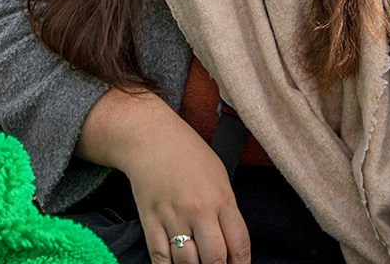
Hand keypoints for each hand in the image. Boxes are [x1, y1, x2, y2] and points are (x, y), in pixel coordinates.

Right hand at [130, 133, 251, 263]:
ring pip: (187, 263)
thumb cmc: (188, 154)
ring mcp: (173, 217)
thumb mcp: (220, 177)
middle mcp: (199, 210)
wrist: (150, 138)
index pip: (239, 245)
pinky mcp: (150, 221)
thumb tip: (230, 244)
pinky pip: (160, 257)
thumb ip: (227, 211)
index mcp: (222, 199)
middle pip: (214, 259)